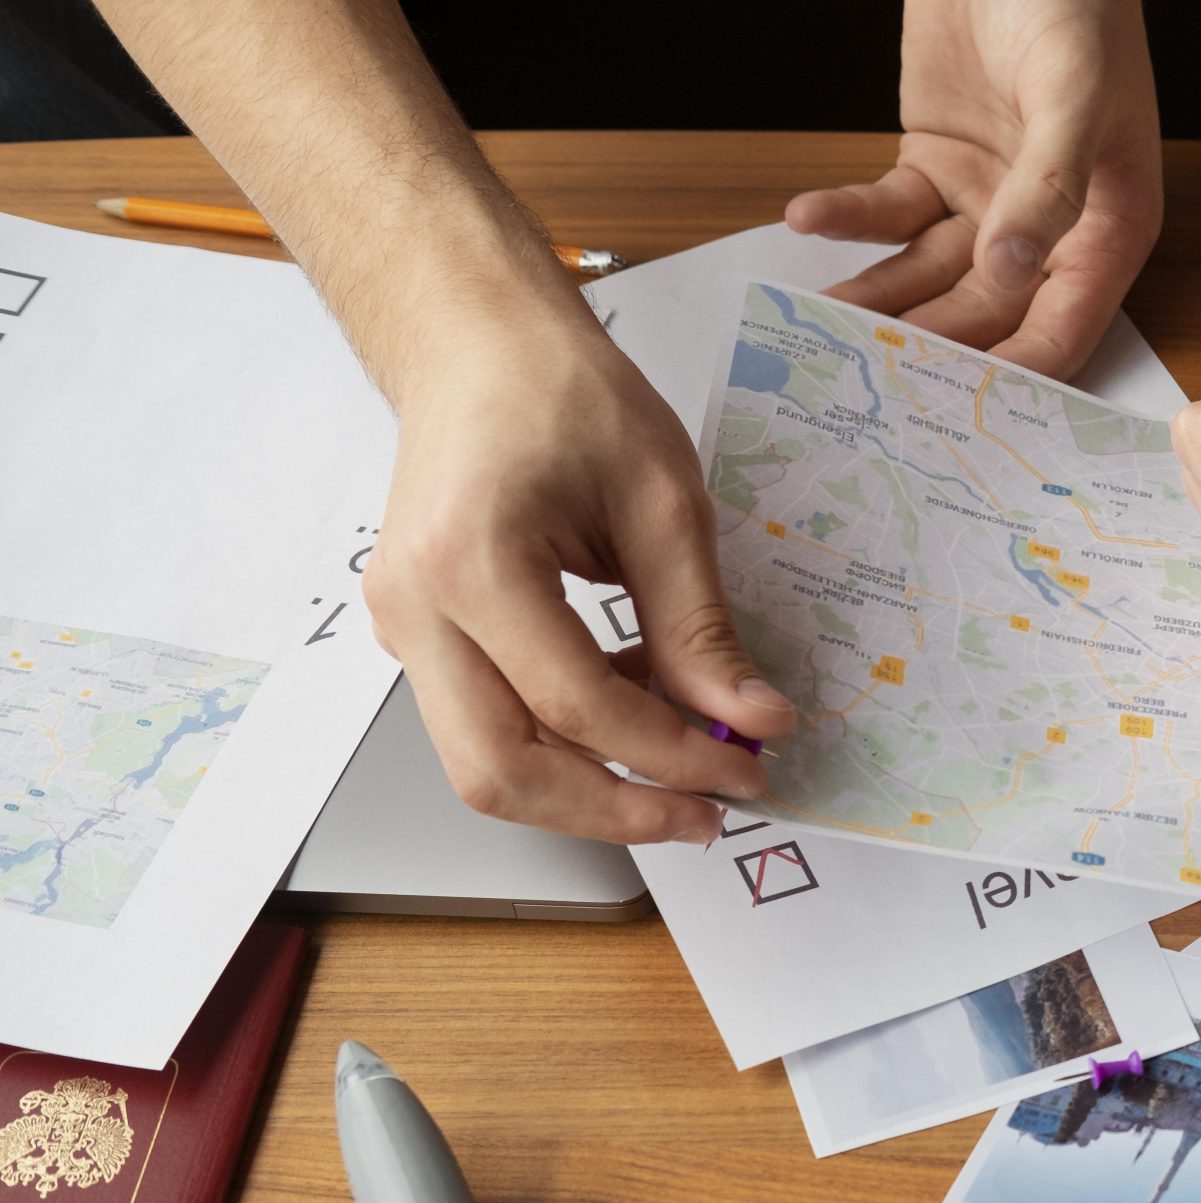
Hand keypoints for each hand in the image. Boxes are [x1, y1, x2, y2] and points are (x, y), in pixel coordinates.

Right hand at [362, 312, 795, 843]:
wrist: (476, 344)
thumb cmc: (562, 392)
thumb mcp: (663, 501)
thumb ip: (700, 626)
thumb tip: (751, 721)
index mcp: (469, 562)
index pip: (576, 706)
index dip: (672, 755)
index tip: (747, 768)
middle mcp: (413, 608)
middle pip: (501, 772)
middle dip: (614, 812)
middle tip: (708, 813)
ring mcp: (402, 627)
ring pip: (485, 767)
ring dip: (589, 789)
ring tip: (684, 772)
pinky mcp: (419, 636)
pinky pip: (487, 725)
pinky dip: (565, 744)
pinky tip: (638, 717)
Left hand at [784, 0, 1162, 379]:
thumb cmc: (1077, 5)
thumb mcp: (1075, 94)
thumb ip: (1048, 184)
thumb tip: (1011, 269)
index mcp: (1107, 228)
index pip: (1064, 326)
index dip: (1016, 375)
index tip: (961, 411)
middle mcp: (1050, 229)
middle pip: (986, 314)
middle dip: (930, 347)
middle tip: (871, 380)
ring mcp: (988, 201)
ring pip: (928, 276)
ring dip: (878, 301)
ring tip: (823, 325)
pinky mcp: (935, 166)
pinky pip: (889, 213)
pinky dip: (848, 218)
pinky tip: (807, 218)